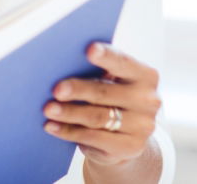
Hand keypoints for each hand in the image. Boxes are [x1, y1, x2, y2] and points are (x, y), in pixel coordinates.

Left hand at [42, 42, 160, 167]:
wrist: (126, 136)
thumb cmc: (110, 96)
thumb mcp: (110, 81)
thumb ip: (94, 70)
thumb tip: (60, 63)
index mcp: (145, 76)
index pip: (123, 62)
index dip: (106, 56)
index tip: (89, 49)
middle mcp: (148, 100)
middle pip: (105, 91)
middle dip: (78, 89)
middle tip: (56, 89)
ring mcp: (142, 126)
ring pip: (97, 117)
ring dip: (69, 112)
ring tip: (48, 109)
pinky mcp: (131, 147)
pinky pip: (94, 138)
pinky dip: (69, 131)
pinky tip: (51, 126)